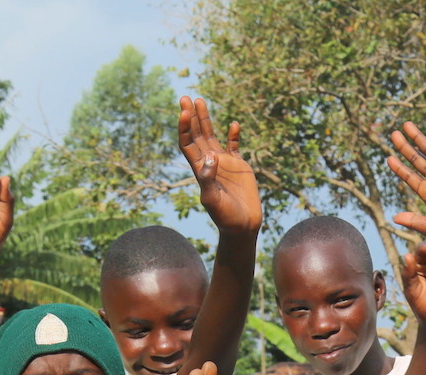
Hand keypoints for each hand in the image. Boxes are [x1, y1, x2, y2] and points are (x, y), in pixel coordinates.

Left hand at [180, 96, 261, 232]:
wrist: (242, 225)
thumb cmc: (225, 217)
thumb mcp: (213, 200)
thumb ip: (208, 179)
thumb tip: (210, 156)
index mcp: (200, 169)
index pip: (187, 143)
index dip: (184, 127)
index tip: (183, 111)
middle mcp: (209, 163)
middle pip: (196, 135)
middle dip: (190, 116)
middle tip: (185, 97)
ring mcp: (224, 163)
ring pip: (211, 135)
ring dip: (205, 119)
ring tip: (200, 100)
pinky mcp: (239, 166)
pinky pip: (234, 146)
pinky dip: (233, 135)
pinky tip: (233, 124)